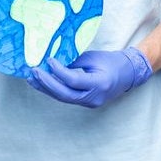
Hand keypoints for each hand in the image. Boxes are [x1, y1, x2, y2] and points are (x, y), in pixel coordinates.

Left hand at [27, 47, 152, 107]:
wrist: (128, 74)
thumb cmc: (112, 62)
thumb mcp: (93, 57)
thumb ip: (74, 61)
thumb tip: (53, 61)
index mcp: (100, 84)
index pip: (74, 80)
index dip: (58, 71)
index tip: (48, 60)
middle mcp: (94, 97)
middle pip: (65, 94)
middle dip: (47, 83)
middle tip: (33, 72)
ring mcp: (90, 103)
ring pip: (64, 98)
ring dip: (47, 88)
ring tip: (32, 79)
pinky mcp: (86, 103)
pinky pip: (67, 97)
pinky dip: (54, 90)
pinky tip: (43, 83)